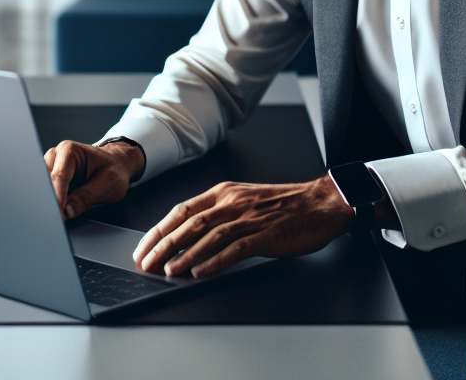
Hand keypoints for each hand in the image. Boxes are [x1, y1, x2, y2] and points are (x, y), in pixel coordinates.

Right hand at [44, 140, 143, 219]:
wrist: (117, 164)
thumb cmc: (114, 169)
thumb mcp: (108, 184)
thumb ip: (87, 197)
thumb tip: (67, 211)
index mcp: (70, 151)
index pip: (58, 176)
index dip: (57, 197)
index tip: (59, 215)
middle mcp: (56, 156)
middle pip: (45, 182)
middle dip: (49, 200)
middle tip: (57, 218)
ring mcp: (51, 168)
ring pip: (41, 188)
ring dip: (48, 203)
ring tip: (57, 217)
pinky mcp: (51, 179)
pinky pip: (45, 193)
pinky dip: (50, 203)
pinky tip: (57, 213)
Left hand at [132, 175, 354, 278]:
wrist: (321, 203)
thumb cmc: (285, 204)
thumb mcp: (246, 201)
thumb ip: (220, 214)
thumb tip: (189, 237)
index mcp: (226, 192)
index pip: (183, 209)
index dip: (160, 229)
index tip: (144, 247)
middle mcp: (233, 202)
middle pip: (189, 223)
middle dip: (163, 244)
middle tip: (146, 262)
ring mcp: (249, 218)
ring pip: (208, 235)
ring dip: (184, 254)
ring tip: (166, 270)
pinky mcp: (264, 235)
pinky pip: (234, 249)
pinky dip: (214, 261)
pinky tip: (199, 273)